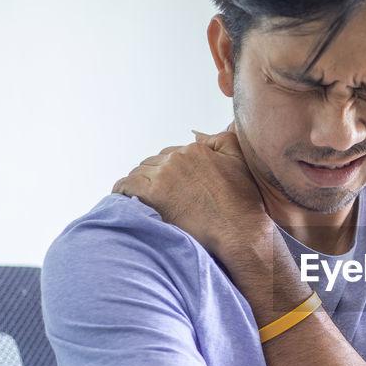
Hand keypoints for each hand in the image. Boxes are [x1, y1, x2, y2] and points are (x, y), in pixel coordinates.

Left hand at [113, 130, 270, 255]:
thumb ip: (221, 140)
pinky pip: (126, 185)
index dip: (168, 170)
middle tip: (156, 195)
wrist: (239, 230)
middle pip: (152, 163)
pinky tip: (124, 199)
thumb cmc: (243, 202)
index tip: (170, 185)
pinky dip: (122, 191)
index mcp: (195, 150)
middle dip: (153, 177)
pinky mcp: (154, 193)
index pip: (170, 154)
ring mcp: (164, 175)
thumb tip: (198, 136)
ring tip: (140, 199)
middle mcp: (177, 158)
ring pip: (138, 173)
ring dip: (138, 185)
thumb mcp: (239, 160)